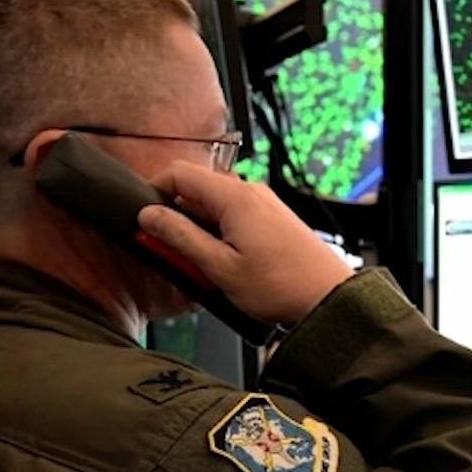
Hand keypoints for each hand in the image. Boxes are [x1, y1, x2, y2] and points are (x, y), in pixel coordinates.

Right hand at [138, 162, 353, 324]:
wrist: (327, 299)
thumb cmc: (282, 286)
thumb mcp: (219, 267)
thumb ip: (180, 237)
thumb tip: (149, 216)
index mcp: (234, 196)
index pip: (179, 172)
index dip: (154, 191)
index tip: (144, 218)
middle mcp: (251, 192)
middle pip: (196, 192)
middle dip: (177, 220)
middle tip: (172, 255)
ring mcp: (264, 204)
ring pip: (214, 209)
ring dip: (199, 234)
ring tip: (201, 269)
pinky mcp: (272, 220)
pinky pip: (234, 219)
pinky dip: (220, 238)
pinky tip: (223, 267)